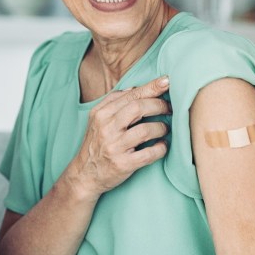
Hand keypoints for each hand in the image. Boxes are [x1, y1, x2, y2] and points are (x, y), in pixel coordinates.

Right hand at [69, 75, 171, 200]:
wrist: (85, 173)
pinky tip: (162, 145)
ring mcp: (114, 147)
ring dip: (161, 128)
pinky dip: (161, 148)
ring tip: (164, 129)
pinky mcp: (123, 164)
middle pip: (138, 108)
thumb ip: (114, 102)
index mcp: (100, 114)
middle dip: (159, 105)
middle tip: (170, 108)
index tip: (167, 81)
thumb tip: (135, 88)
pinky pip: (149, 154)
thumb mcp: (97, 120)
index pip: (130, 96)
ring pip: (145, 130)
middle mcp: (106, 128)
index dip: (151, 88)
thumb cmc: (96, 144)